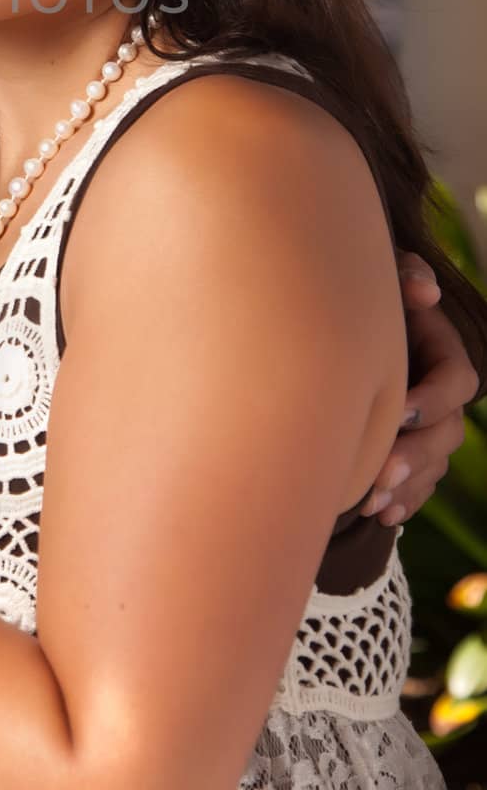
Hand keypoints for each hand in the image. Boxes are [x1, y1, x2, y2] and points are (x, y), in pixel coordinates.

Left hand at [361, 252, 479, 524]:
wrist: (334, 334)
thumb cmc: (361, 300)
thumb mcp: (383, 281)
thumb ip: (405, 277)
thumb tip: (424, 290)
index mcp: (442, 353)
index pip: (457, 380)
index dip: (433, 398)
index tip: (400, 411)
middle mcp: (443, 396)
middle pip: (446, 433)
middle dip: (416, 456)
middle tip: (380, 473)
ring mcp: (430, 429)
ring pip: (433, 466)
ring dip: (406, 486)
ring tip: (371, 503)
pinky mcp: (414, 456)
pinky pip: (419, 488)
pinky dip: (402, 503)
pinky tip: (378, 516)